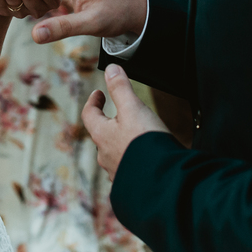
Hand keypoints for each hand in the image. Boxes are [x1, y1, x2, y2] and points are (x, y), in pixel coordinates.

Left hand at [82, 64, 167, 181]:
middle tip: (117, 112)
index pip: (89, 114)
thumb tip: (111, 69)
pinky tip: (143, 157)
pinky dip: (132, 158)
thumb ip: (121, 88)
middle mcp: (104, 155)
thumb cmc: (145, 144)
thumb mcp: (133, 108)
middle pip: (100, 134)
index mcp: (101, 135)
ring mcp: (116, 170)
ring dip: (120, 141)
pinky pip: (127, 167)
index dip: (93, 101)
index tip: (99, 94)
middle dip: (107, 121)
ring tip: (133, 134)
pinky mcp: (130, 181)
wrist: (162, 180)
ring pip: (113, 152)